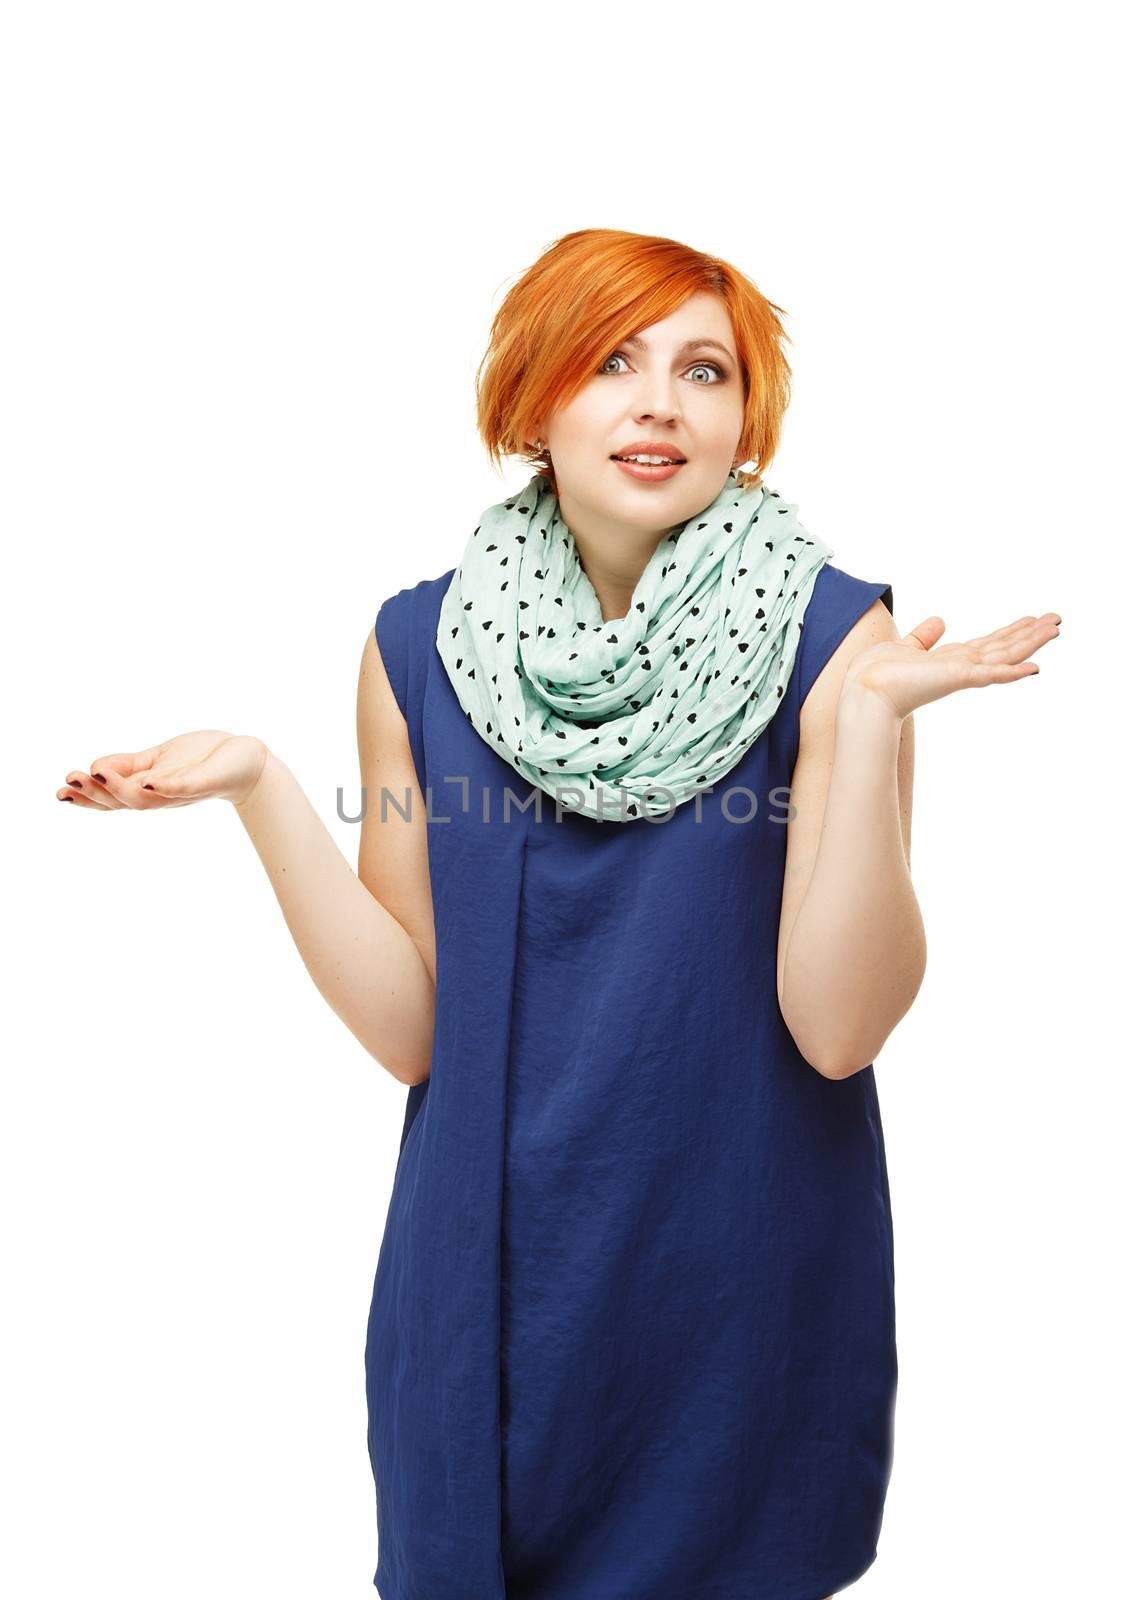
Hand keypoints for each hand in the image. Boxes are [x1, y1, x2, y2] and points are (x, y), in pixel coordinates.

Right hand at [56, 731, 268, 811]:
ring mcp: (181, 791)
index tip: (60, 791)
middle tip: (70, 781)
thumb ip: (127, 764)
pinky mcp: (204, 781)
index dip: (85, 798)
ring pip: (146, 799)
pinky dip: (165, 787)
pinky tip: (148, 781)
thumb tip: (93, 767)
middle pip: (121, 802)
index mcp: (146, 789)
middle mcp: (160, 796)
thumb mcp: (157, 758)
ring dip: (120, 789)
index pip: (110, 798)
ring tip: (97, 774)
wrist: (246, 761)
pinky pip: (183, 787)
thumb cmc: (201, 760)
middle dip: (94, 793)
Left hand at [843, 612, 1061, 720]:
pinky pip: (990, 675)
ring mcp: (961, 674)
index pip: (988, 644)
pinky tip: (1034, 668)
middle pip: (1003, 648)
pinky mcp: (956, 678)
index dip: (1010, 632)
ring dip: (1030, 643)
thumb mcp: (905, 646)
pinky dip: (1012, 673)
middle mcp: (961, 667)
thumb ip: (924, 637)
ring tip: (1055, 628)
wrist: (864, 691)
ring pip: (1004, 656)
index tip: (1031, 621)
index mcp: (950, 661)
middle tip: (1056, 620)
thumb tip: (939, 621)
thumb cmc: (877, 674)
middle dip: (1029, 634)